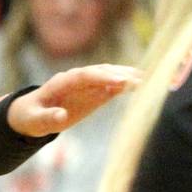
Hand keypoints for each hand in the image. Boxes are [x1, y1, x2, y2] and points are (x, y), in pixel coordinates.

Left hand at [6, 64, 140, 136]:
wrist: (33, 113)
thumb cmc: (32, 116)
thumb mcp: (35, 120)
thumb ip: (47, 117)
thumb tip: (62, 115)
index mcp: (63, 81)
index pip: (86, 75)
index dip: (104, 77)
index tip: (122, 82)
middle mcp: (81, 78)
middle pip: (106, 71)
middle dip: (127, 74)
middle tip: (149, 81)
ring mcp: (92, 83)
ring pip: (116, 75)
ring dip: (136, 76)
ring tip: (159, 82)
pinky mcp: (100, 90)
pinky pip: (120, 85)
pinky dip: (135, 84)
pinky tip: (152, 86)